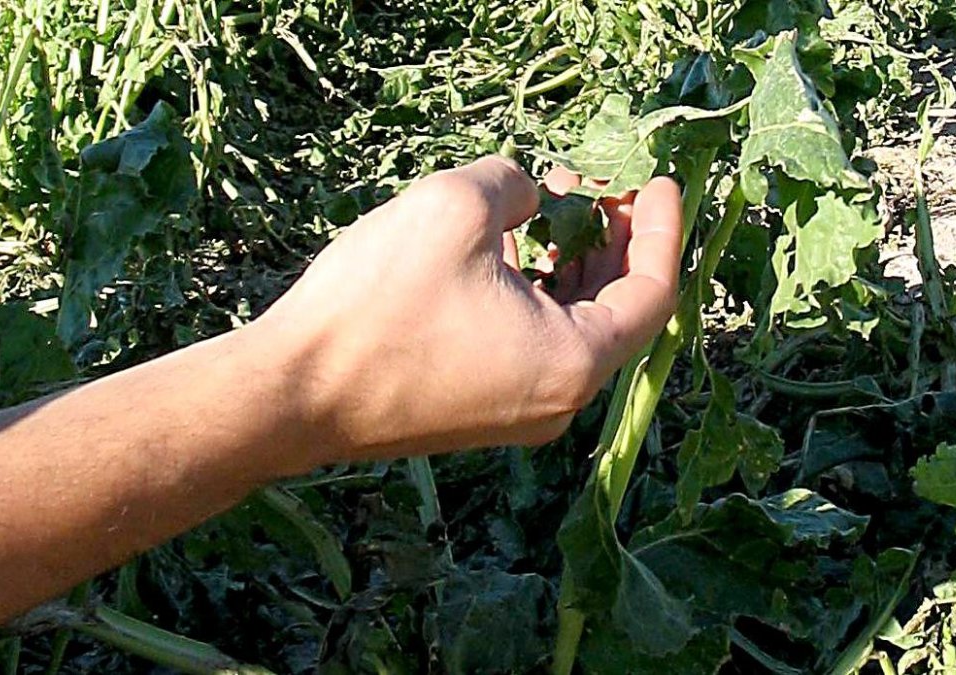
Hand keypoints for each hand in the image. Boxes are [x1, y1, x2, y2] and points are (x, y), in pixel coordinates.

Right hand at [256, 155, 682, 467]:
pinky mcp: (479, 412)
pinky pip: (530, 345)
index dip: (662, 229)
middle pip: (616, 311)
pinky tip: (507, 250)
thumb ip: (514, 183)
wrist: (293, 395)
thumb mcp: (454, 207)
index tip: (659, 182)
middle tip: (598, 184)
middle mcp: (558, 402)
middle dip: (613, 240)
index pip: (653, 292)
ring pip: (570, 326)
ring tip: (551, 206)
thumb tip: (528, 195)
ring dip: (570, 263)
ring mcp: (517, 414)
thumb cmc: (376, 306)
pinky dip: (533, 294)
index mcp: (573, 362)